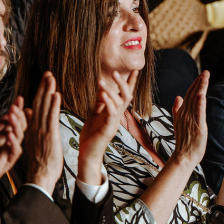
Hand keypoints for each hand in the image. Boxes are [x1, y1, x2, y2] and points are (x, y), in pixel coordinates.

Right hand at [24, 72, 63, 193]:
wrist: (41, 176)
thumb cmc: (41, 162)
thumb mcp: (34, 141)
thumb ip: (31, 126)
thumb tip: (29, 112)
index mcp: (32, 128)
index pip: (36, 106)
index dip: (40, 92)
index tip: (44, 79)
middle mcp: (35, 127)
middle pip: (38, 103)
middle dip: (43, 87)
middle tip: (48, 73)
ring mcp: (41, 131)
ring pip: (43, 108)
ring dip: (47, 91)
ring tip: (51, 78)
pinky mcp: (48, 136)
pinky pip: (50, 118)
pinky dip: (52, 106)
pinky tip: (55, 95)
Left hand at [77, 71, 137, 185]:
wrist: (88, 153)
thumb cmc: (91, 135)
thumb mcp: (95, 115)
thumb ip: (100, 103)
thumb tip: (102, 89)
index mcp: (114, 112)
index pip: (125, 94)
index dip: (130, 83)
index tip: (135, 70)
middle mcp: (117, 116)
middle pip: (126, 96)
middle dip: (123, 83)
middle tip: (115, 72)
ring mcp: (114, 122)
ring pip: (119, 103)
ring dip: (111, 91)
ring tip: (101, 81)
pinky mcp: (109, 129)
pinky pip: (111, 113)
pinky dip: (108, 102)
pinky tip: (102, 94)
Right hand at [171, 71, 210, 164]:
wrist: (183, 157)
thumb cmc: (184, 142)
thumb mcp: (179, 123)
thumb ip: (178, 110)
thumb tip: (178, 97)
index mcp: (182, 113)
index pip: (188, 95)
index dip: (195, 84)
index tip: (202, 75)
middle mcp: (185, 114)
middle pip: (192, 94)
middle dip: (199, 82)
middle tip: (206, 71)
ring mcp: (190, 120)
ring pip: (195, 101)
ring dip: (200, 88)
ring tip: (206, 77)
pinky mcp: (197, 127)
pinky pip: (198, 113)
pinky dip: (199, 103)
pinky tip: (202, 94)